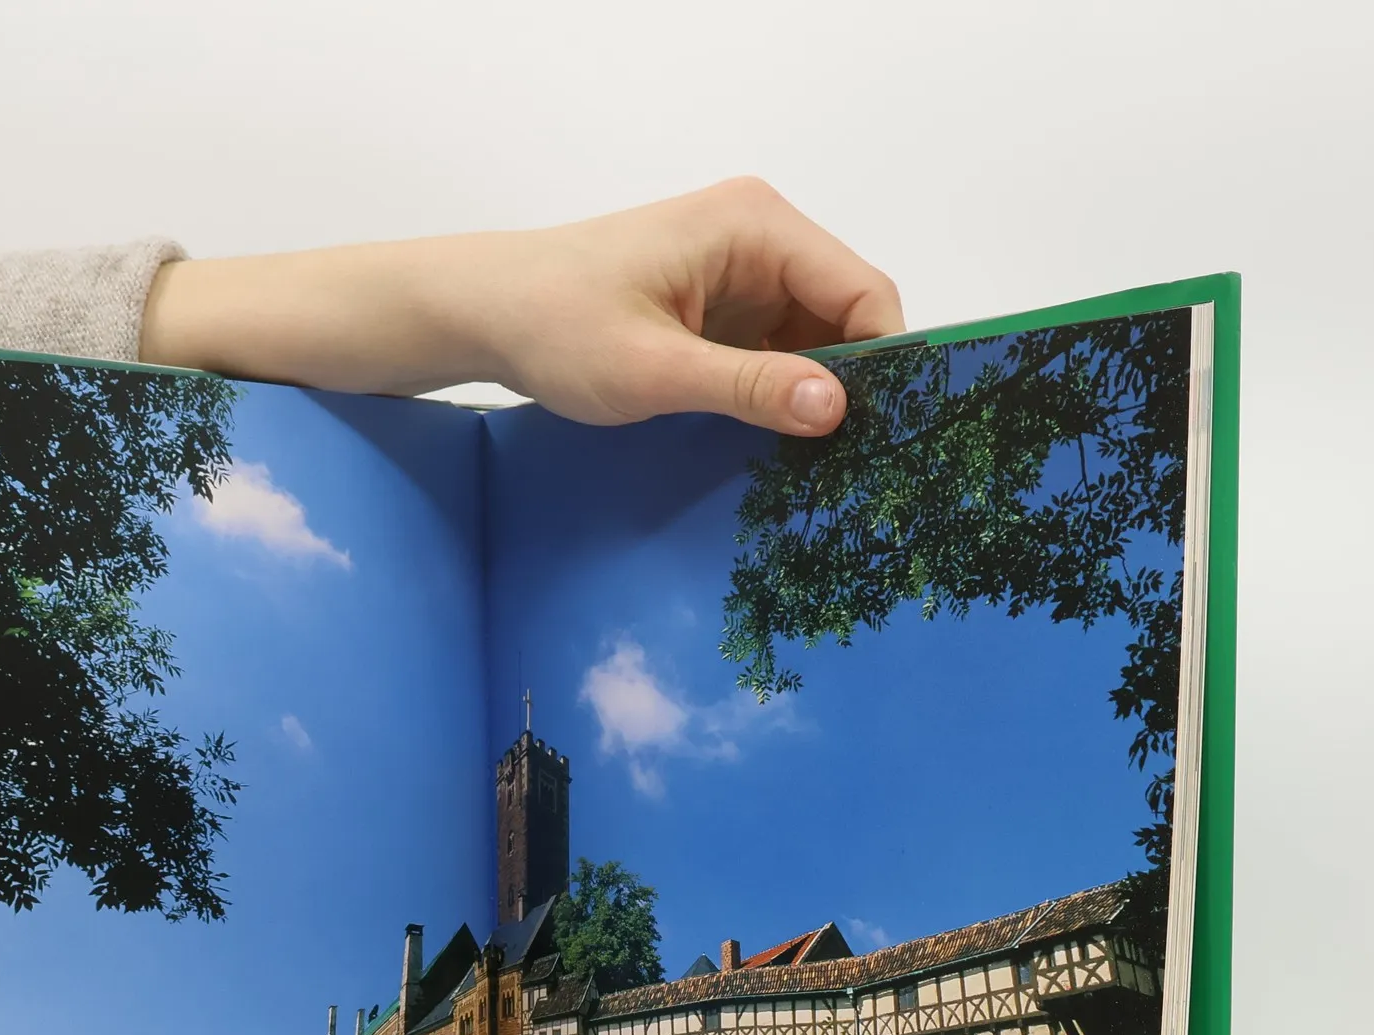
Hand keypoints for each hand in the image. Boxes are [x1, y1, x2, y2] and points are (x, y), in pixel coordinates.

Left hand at [140, 178, 902, 436]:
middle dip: (851, 386)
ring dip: (811, 397)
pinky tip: (774, 447)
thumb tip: (838, 409)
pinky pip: (771, 349)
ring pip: (811, 339)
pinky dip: (776, 394)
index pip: (864, 291)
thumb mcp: (656, 370)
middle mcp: (759, 235)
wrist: (482, 311)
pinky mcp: (715, 304)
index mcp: (756, 226)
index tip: (891, 438)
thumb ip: (749, 387)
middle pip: (845, 315)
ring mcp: (738, 270)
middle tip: (857, 468)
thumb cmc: (556, 327)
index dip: (888, 363)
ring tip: (817, 469)